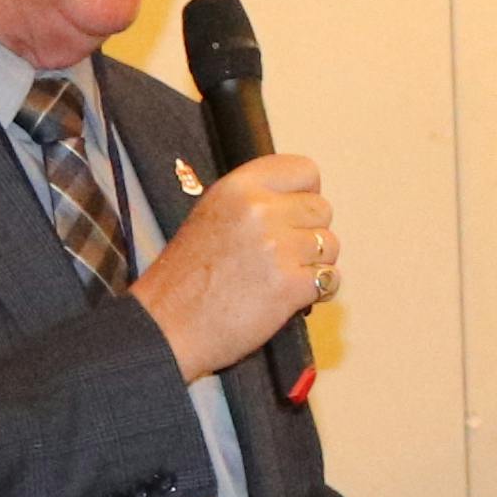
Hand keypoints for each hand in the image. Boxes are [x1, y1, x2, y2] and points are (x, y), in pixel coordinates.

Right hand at [136, 152, 332, 377]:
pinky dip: (317, 291)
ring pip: (330, 245)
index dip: (306, 194)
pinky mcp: (290, 284)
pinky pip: (330, 279)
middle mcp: (259, 210)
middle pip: (322, 209)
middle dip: (309, 234)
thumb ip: (255, 203)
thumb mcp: (211, 216)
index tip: (295, 214)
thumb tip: (300, 202)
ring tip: (279, 277)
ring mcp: (277, 247)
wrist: (166, 326)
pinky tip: (290, 297)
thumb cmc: (185, 278)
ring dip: (314, 264)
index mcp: (237, 188)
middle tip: (282, 255)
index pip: (304, 170)